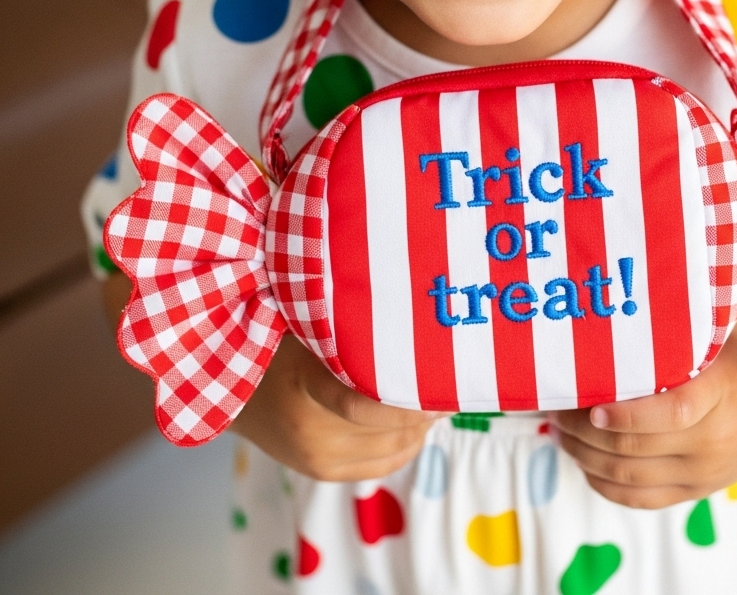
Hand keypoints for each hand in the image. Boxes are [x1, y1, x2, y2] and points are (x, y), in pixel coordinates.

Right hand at [230, 334, 439, 481]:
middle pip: (390, 428)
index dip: (408, 399)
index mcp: (306, 384)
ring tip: (439, 399)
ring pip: (393, 449)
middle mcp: (311, 429)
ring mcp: (316, 457)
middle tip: (451, 382)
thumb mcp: (307, 326)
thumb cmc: (276, 343)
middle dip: (427, 409)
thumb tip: (407, 318)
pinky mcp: (320, 471)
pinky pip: (381, 466)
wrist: (231, 389)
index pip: (361, 403)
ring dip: (422, 427)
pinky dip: (408, 447)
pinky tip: (422, 425)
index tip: (439, 378)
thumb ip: (348, 329)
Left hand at [552, 318, 736, 508]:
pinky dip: (604, 483)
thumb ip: (677, 329)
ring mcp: (704, 473)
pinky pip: (641, 498)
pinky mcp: (696, 491)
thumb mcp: (718, 333)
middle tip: (552, 406)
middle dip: (583, 431)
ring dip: (584, 456)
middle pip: (636, 447)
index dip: (627, 415)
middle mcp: (713, 442)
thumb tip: (617, 301)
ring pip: (630, 476)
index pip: (672, 413)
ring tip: (557, 430)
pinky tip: (582, 459)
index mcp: (720, 395)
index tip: (591, 407)